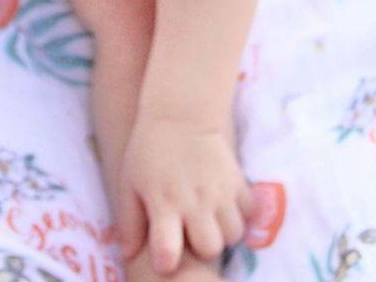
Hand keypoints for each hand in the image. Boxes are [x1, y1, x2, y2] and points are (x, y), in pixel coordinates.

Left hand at [115, 114, 251, 274]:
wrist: (179, 114)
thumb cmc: (148, 151)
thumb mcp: (130, 182)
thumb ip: (129, 221)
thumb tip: (127, 255)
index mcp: (163, 202)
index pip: (168, 251)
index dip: (166, 261)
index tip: (164, 257)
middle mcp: (194, 200)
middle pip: (210, 248)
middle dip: (201, 248)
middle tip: (190, 231)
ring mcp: (220, 190)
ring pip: (233, 235)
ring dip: (221, 232)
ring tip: (206, 218)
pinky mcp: (238, 180)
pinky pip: (248, 214)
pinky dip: (238, 215)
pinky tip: (222, 204)